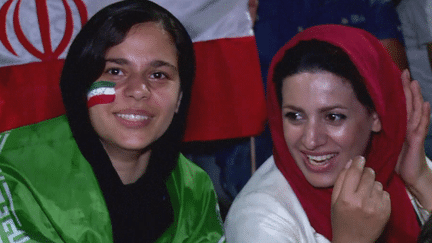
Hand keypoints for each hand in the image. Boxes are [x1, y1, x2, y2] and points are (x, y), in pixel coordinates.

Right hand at [331, 156, 390, 242]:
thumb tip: (351, 162)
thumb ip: (341, 180)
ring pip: (378, 183)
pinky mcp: (386, 212)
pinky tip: (373, 202)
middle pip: (368, 175)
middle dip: (366, 173)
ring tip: (366, 194)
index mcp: (346, 198)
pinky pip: (386, 193)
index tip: (360, 158)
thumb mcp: (334, 200)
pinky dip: (380, 195)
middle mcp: (361, 202)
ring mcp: (375, 207)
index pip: (354, 172)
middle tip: (362, 178)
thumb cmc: (341, 219)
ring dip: (372, 185)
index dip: (358, 162)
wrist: (353, 241)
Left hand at [396, 69, 431, 208]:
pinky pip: (421, 126)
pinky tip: (425, 105)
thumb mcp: (388, 142)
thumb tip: (369, 122)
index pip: (400, 105)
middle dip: (407, 88)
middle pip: (409, 103)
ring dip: (416, 97)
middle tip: (405, 73)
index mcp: (402, 125)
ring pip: (416, 111)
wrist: (412, 175)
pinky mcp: (417, 140)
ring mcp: (415, 132)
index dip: (399, 91)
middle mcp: (410, 126)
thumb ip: (382, 131)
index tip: (395, 77)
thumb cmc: (400, 159)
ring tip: (414, 83)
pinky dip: (424, 115)